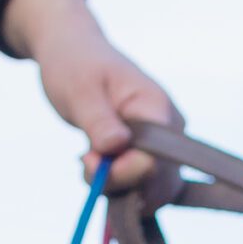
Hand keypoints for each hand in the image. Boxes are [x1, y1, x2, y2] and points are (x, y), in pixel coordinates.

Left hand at [2, 0, 181, 194]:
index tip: (88, 160)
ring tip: (87, 159)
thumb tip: (117, 146)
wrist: (72, 52)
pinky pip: (142, 186)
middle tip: (84, 162)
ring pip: (150, 191)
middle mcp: (170, 131)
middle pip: (159, 183)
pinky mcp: (150, 155)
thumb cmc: (74, 64)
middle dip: (119, 185)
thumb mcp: (80, 89)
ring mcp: (162, 145)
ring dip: (116, 188)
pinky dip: (117, 186)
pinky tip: (96, 164)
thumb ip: (98, 121)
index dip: (124, 172)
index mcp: (158, 109)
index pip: (156, 161)